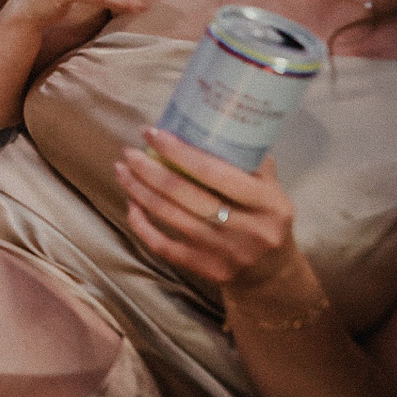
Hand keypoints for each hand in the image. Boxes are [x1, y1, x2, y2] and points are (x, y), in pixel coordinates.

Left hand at [116, 128, 303, 296]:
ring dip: (139, 190)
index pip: (213, 172)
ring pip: (169, 216)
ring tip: (122, 170)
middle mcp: (248, 230)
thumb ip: (247, 162)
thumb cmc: (265, 219)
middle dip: (148, 169)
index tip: (152, 133)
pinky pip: (163, 245)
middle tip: (128, 152)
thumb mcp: (271, 190)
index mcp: (268, 203)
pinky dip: (142, 223)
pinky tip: (131, 204)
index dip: (178, 151)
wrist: (273, 273)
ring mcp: (226, 253)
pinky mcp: (207, 270)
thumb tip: (211, 123)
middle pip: (184, 193)